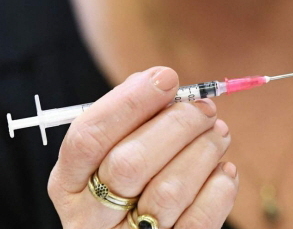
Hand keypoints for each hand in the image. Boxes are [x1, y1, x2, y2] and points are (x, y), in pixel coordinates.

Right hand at [48, 67, 237, 228]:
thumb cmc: (134, 179)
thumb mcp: (116, 149)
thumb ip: (132, 117)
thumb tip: (161, 80)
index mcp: (70, 182)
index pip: (88, 137)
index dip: (130, 102)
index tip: (166, 77)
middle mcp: (89, 217)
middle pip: (129, 164)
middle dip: (177, 125)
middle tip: (205, 108)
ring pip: (168, 191)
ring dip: (203, 151)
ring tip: (219, 133)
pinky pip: (198, 220)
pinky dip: (218, 187)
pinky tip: (223, 169)